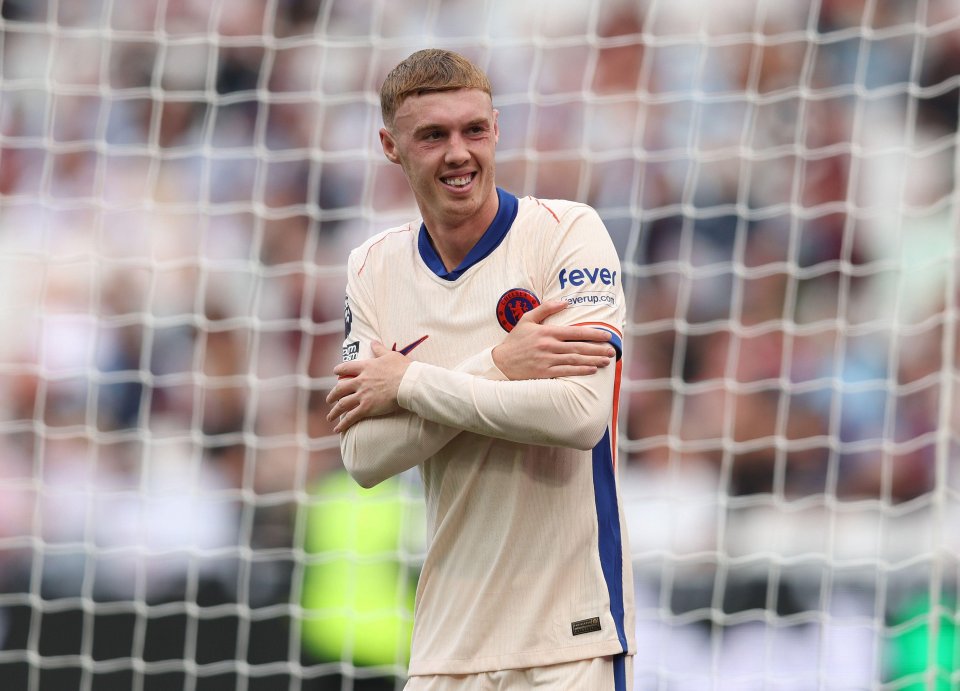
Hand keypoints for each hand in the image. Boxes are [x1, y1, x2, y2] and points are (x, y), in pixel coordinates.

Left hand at [326, 342, 410, 432]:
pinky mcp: (366, 407)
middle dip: (332, 395)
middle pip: (340, 388)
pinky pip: (351, 417)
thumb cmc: (402, 368)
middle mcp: (360, 381)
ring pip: (342, 404)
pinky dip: (343, 424)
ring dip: (334, 411)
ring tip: (330, 417)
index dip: (339, 370)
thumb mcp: (390, 355)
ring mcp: (362, 395)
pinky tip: (337, 429)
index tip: (335, 373)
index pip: (346, 368)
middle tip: (328, 400)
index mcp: (365, 367)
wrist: (408, 383)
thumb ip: (379, 349)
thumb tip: (373, 341)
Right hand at [492, 300, 615, 379]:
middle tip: (612, 350)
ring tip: (607, 360)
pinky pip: (567, 372)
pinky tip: (592, 370)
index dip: (593, 333)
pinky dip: (581, 371)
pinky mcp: (545, 373)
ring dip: (593, 360)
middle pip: (579, 347)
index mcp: (547, 332)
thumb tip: (566, 302)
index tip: (607, 335)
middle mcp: (549, 346)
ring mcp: (547, 360)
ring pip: (576, 360)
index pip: (575, 332)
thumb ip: (546, 308)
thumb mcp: (527, 319)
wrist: (501, 362)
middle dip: (598, 348)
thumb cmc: (515, 340)